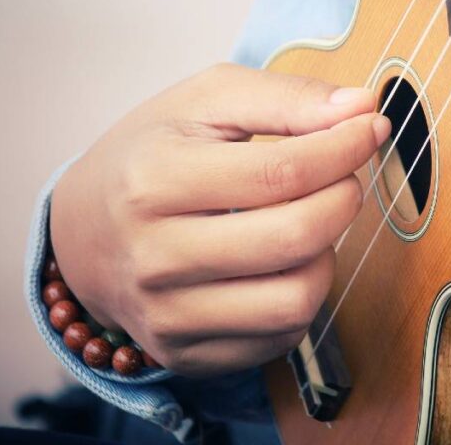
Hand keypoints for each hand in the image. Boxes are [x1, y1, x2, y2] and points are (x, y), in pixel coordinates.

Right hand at [49, 63, 389, 376]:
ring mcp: (167, 315)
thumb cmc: (153, 153)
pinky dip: (301, 295)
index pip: (282, 172)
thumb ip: (285, 98)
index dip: (344, 149)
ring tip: (310, 222)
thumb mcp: (205, 102)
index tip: (369, 129)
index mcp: (153, 179)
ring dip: (326, 254)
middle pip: (294, 238)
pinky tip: (284, 262)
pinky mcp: (184, 354)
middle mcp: (154, 256)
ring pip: (295, 300)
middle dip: (343, 199)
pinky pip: (279, 336)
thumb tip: (363, 108)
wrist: (81, 232)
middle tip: (343, 177)